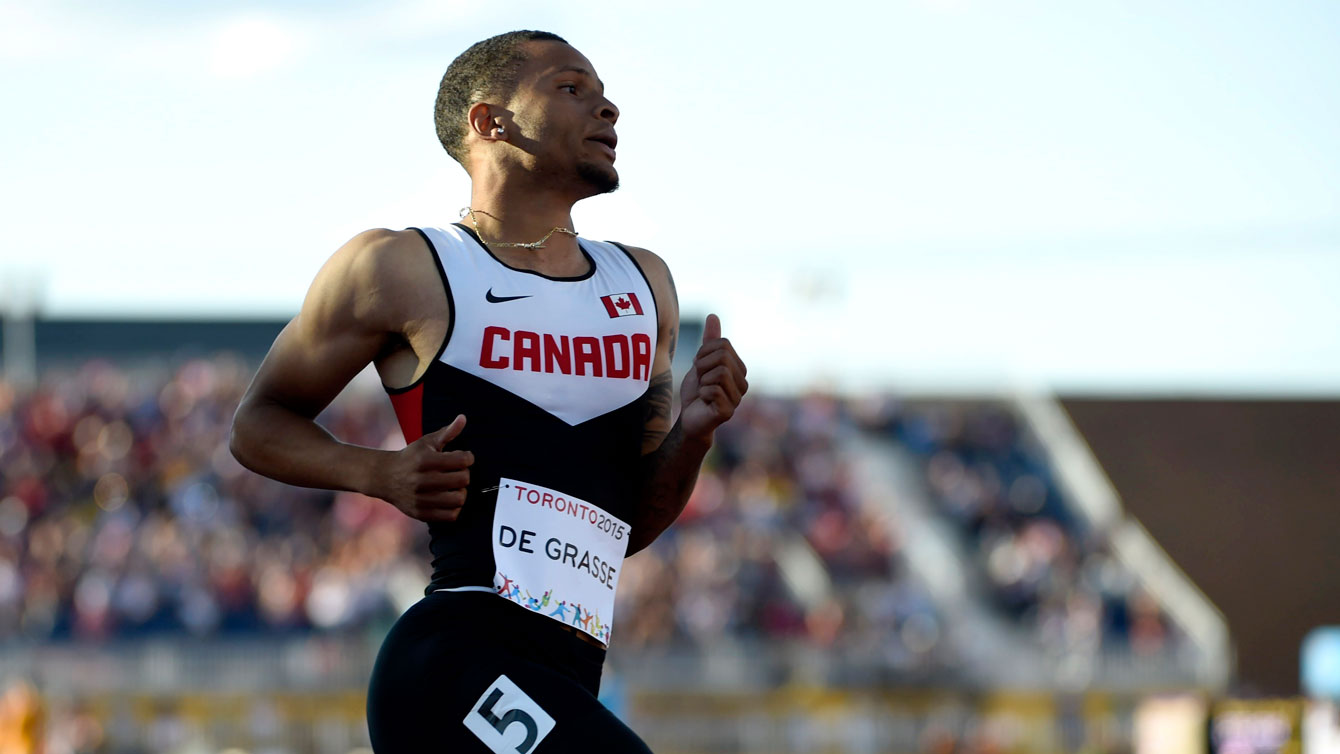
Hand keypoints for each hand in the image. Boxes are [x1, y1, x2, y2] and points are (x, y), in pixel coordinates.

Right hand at [373, 414, 473, 522]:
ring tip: (454, 486)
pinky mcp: (421, 513)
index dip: (467, 458)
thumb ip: (447, 432)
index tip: (462, 458)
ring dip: (461, 492)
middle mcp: (422, 480)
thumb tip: (463, 418)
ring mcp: (421, 498)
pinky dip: (454, 508)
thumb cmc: (410, 457)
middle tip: (457, 472)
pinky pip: (450, 516)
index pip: (462, 461)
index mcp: (426, 460)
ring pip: (459, 499)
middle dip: (464, 474)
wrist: (384, 477)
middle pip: (463, 480)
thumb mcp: (427, 442)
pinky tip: (448, 498)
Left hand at [679, 314, 747, 442]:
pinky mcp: (728, 411)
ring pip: (720, 372)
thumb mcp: (701, 362)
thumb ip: (709, 342)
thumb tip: (713, 316)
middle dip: (703, 365)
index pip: (723, 344)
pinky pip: (713, 390)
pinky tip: (704, 401)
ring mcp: (737, 398)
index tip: (699, 366)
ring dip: (703, 380)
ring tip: (702, 390)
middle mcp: (743, 382)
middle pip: (723, 357)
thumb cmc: (697, 391)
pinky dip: (702, 393)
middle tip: (700, 379)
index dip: (704, 352)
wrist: (689, 418)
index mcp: (739, 369)